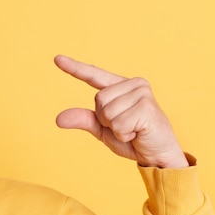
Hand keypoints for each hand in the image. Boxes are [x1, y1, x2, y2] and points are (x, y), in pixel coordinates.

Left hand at [54, 55, 188, 167]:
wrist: (157, 156)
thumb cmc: (132, 139)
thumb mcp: (103, 130)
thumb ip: (84, 120)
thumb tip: (58, 119)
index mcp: (121, 86)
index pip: (94, 75)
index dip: (75, 68)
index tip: (57, 59)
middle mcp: (133, 84)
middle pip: (98, 100)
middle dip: (106, 120)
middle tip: (125, 127)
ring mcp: (142, 93)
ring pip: (107, 112)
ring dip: (116, 129)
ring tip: (133, 130)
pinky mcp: (147, 107)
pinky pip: (118, 124)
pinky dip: (123, 134)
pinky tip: (138, 133)